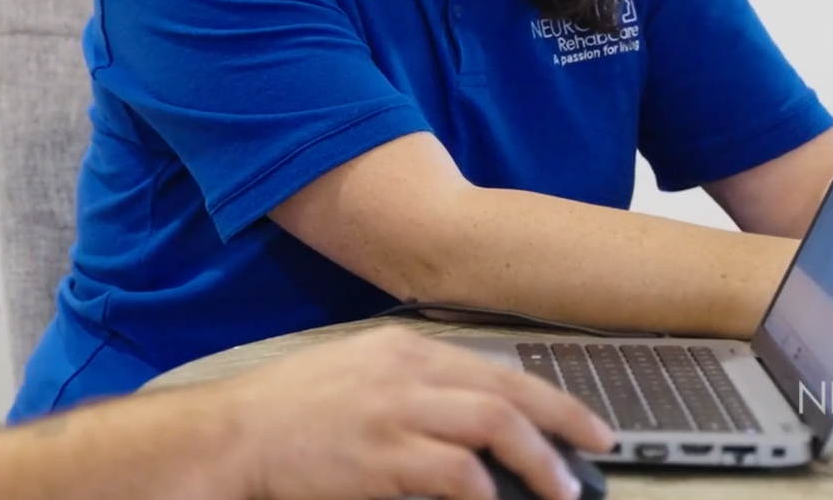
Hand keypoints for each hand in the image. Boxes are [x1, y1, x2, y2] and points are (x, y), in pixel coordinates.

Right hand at [221, 327, 612, 499]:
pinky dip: (484, 488)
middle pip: (508, 392)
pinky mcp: (381, 455)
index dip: (549, 398)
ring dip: (538, 461)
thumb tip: (473, 419)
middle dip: (564, 423)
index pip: (495, 367)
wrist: (235, 433)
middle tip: (598, 451)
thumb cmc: (288, 411)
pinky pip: (456, 471)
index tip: (582, 425)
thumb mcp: (356, 373)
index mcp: (401, 348)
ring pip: (494, 426)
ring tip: (562, 489)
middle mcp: (405, 371)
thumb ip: (412, 384)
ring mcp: (394, 411)